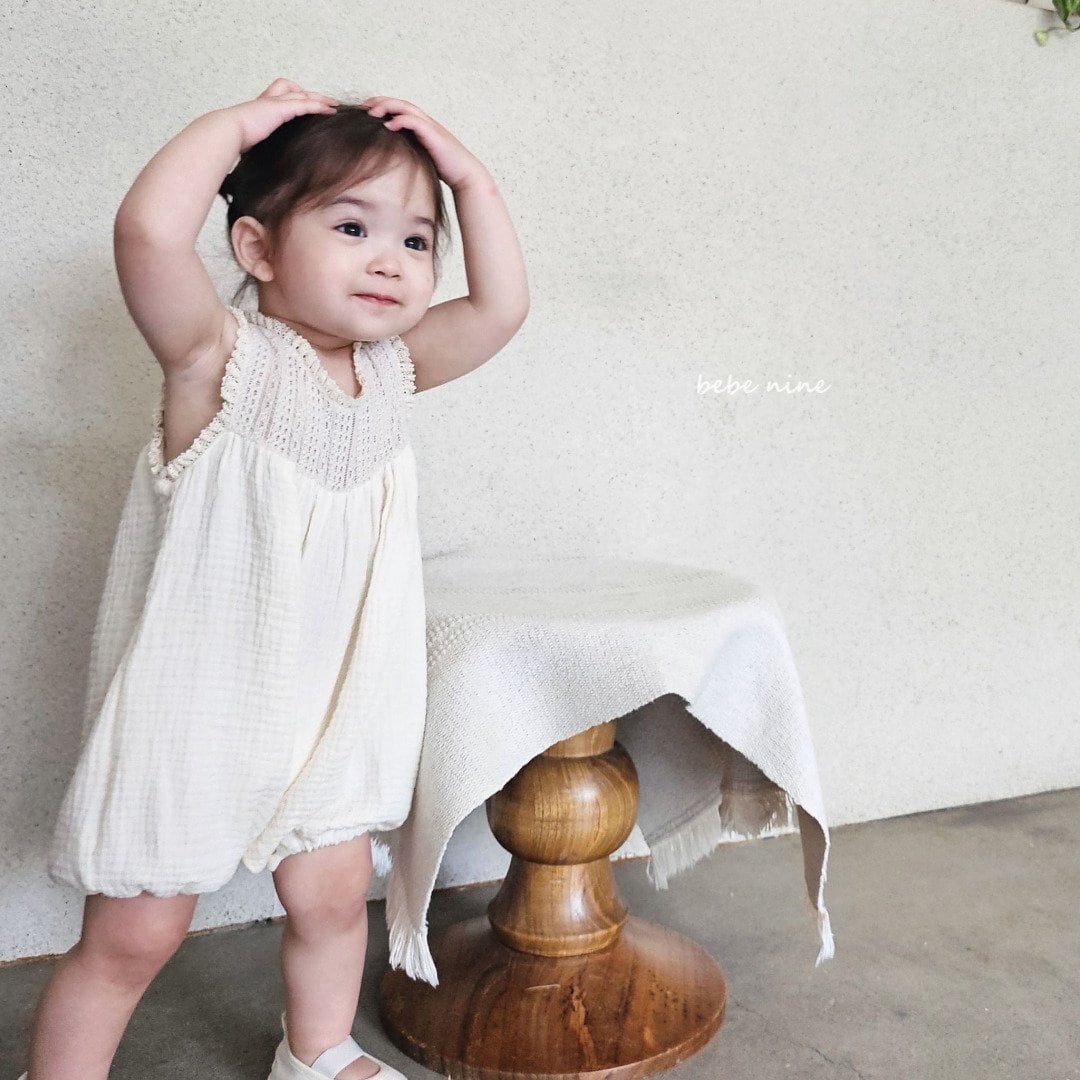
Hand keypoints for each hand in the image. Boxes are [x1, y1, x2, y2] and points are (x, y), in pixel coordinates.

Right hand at [226, 78, 337, 152]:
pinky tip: (330, 110)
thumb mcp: (250, 141)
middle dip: (311, 94)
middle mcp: (269, 100)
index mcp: (262, 107)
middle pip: (294, 90)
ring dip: (320, 98)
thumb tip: (260, 161)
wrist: (227, 131)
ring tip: (334, 104)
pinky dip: (318, 106)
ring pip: (302, 94)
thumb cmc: (234, 139)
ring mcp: (275, 102)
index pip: (282, 95)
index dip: (296, 98)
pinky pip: (305, 104)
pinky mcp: (280, 108)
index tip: (307, 105)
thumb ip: (257, 144)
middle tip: (326, 102)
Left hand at [361, 96, 488, 190]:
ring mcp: (430, 127)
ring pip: (406, 108)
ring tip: (372, 112)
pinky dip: (401, 121)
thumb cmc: (445, 169)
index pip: (400, 109)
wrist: (465, 175)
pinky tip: (389, 126)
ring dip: (388, 107)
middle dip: (381, 101)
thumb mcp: (422, 157)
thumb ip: (409, 151)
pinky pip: (414, 122)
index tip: (367, 111)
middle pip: (400, 103)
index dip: (383, 106)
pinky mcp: (433, 135)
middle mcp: (426, 122)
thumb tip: (391, 157)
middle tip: (364, 106)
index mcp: (422, 126)